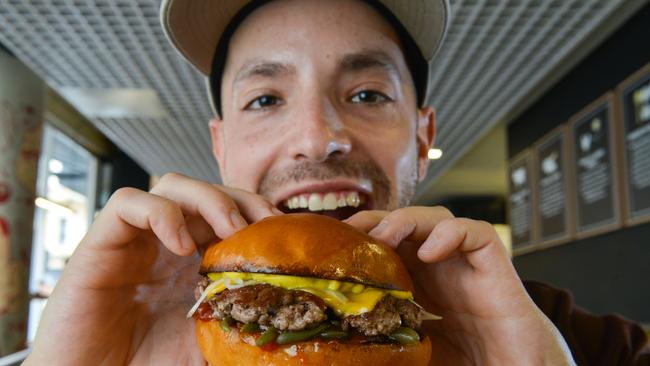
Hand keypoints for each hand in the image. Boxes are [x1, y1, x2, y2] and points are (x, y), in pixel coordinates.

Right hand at [24, 173, 280, 364]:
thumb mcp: (204, 342)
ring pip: (172, 185)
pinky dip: (160, 213)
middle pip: (208, 191)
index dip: (259, 213)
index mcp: (194, 258)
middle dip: (242, 200)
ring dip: (209, 199)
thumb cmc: (144, 360)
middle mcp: (167, 240)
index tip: (284, 230)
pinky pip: (128, 203)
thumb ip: (235, 326)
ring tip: (230, 230)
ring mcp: (135, 238)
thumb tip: (280, 331)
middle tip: (266, 224)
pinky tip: (180, 246)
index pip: (230, 212)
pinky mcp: (101, 242)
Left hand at [346, 207, 574, 365]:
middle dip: (376, 220)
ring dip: (406, 220)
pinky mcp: (493, 263)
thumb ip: (388, 339)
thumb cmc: (469, 359)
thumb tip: (345, 351)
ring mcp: (465, 260)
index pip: (386, 244)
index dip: (360, 238)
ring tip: (383, 237)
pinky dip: (450, 233)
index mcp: (419, 280)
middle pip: (405, 223)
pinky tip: (430, 251)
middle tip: (349, 231)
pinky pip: (474, 232)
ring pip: (436, 217)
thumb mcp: (414, 348)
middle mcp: (440, 264)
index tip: (333, 245)